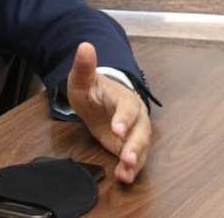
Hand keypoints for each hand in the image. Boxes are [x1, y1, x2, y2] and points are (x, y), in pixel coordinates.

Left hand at [67, 42, 151, 183]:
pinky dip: (131, 169)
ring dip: (135, 161)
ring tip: (126, 173)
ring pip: (141, 147)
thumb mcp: (82, 78)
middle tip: (127, 158)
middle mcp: (135, 115)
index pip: (128, 107)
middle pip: (141, 131)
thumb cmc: (91, 88)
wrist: (97, 99)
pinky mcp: (130, 145)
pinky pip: (135, 158)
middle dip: (135, 145)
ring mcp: (134, 132)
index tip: (117, 130)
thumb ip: (84, 66)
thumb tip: (85, 46)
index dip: (124, 119)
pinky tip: (123, 178)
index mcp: (123, 97)